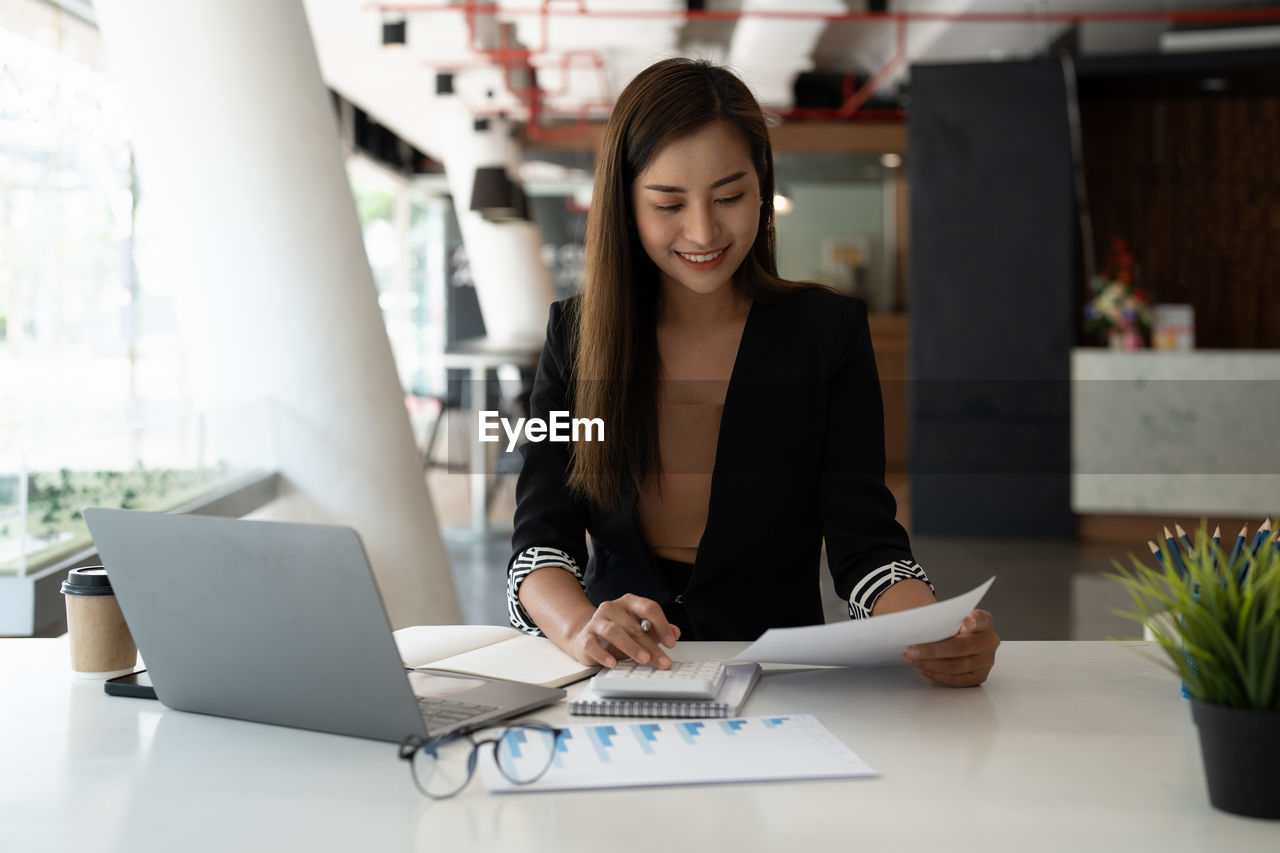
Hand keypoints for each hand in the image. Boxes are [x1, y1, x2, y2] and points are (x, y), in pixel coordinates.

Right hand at [565, 594, 680, 669]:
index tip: (671, 642)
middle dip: (651, 645)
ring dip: (631, 647)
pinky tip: (612, 663)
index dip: (662, 625)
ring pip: (615, 631)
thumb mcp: (640, 631)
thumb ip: (657, 631)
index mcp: (629, 603)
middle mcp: (613, 608)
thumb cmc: (617, 634)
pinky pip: (593, 644)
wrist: (588, 637)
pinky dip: (603, 655)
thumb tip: (675, 632)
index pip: (649, 608)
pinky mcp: (586, 636)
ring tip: (643, 659)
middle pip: (635, 626)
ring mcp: (597, 621)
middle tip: (662, 660)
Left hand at [902, 609, 998, 686]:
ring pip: (956, 666)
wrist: (963, 639)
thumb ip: (944, 619)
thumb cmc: (955, 627)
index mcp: (984, 622)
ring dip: (929, 664)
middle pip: (960, 647)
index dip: (974, 621)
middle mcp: (989, 641)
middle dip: (932, 650)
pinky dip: (936, 674)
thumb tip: (917, 625)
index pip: (980, 619)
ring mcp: (986, 661)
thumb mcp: (953, 617)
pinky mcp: (980, 676)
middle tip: (912, 650)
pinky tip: (922, 668)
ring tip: (911, 659)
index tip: (966, 621)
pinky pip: (956, 680)